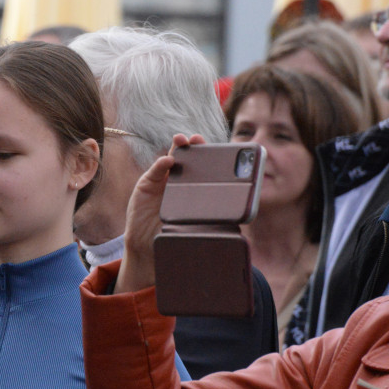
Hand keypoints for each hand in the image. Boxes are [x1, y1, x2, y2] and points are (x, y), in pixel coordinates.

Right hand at [114, 133, 204, 293]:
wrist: (149, 248)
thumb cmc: (175, 237)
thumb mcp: (199, 226)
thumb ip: (214, 216)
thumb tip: (241, 211)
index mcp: (193, 189)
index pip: (203, 168)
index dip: (209, 156)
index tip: (219, 150)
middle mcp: (177, 181)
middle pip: (187, 158)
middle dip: (193, 146)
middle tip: (198, 140)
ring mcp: (161, 181)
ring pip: (171, 159)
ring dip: (177, 147)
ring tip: (182, 140)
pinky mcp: (146, 184)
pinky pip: (155, 171)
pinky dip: (161, 164)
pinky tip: (168, 161)